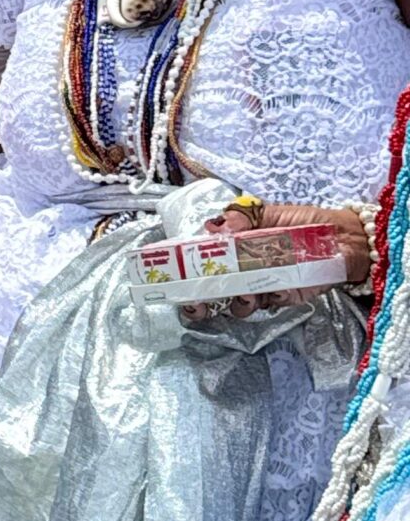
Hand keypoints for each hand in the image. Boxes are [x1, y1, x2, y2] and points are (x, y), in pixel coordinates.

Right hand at [183, 201, 373, 322]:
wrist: (348, 241)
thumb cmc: (309, 222)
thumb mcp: (275, 214)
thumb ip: (245, 219)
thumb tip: (214, 226)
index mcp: (236, 244)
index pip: (204, 257)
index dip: (185, 267)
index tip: (173, 276)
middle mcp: (243, 267)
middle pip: (211, 287)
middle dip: (198, 300)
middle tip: (194, 307)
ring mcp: (261, 284)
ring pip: (236, 301)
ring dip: (235, 301)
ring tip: (246, 294)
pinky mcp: (282, 298)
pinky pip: (267, 305)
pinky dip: (268, 301)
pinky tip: (275, 293)